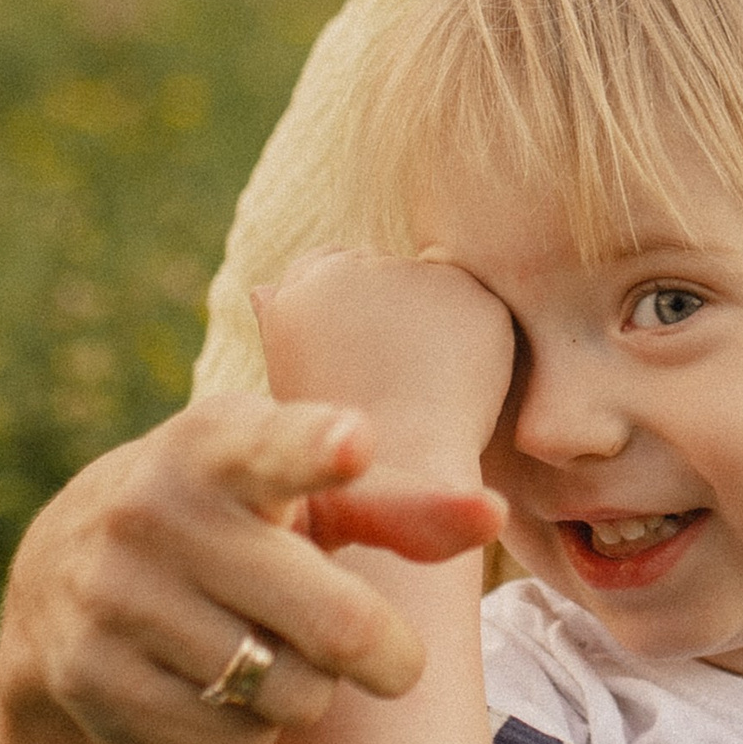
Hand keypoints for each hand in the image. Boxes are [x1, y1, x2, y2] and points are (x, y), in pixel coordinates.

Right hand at [0, 389, 499, 743]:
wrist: (59, 579)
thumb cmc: (234, 523)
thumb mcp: (302, 496)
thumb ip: (398, 504)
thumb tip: (493, 515)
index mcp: (216, 446)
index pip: (276, 448)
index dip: (320, 450)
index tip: (354, 442)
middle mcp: (153, 510)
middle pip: (333, 625)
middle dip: (386, 657)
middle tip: (397, 666)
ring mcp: (112, 596)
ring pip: (291, 693)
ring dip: (309, 691)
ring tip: (275, 653)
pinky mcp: (91, 678)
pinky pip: (239, 738)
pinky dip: (254, 729)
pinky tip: (220, 688)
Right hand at [251, 249, 516, 470]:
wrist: (399, 476)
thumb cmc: (342, 445)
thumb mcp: (294, 384)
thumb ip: (283, 328)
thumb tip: (264, 290)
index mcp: (301, 289)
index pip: (330, 267)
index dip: (350, 311)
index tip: (361, 355)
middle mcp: (350, 268)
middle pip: (381, 271)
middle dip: (392, 310)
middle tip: (396, 377)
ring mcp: (406, 273)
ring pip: (431, 287)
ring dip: (434, 322)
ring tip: (424, 385)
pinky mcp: (460, 288)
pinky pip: (476, 307)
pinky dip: (477, 340)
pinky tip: (458, 382)